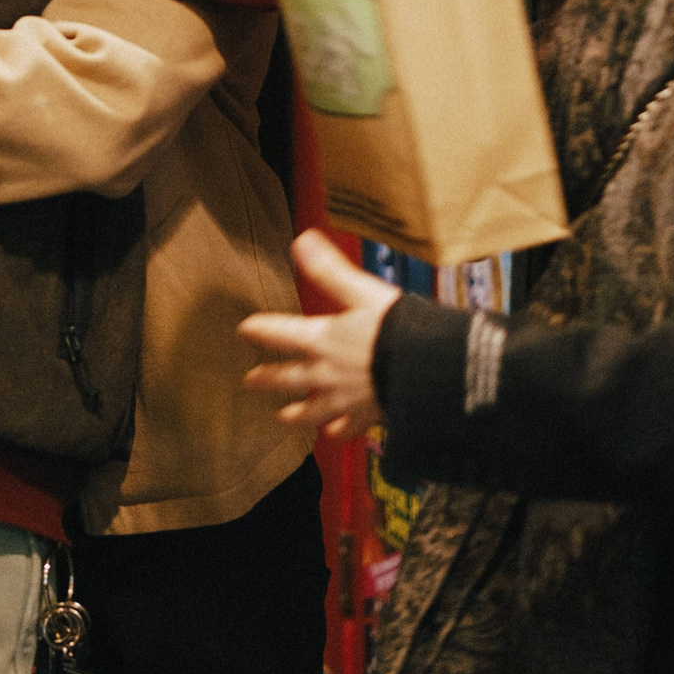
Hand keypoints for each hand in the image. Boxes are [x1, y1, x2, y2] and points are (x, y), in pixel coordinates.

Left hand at [238, 229, 402, 439]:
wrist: (428, 370)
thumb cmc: (398, 328)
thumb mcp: (362, 292)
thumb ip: (331, 270)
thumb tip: (302, 240)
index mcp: (322, 340)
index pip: (281, 333)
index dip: (260, 330)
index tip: (244, 330)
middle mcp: (327, 373)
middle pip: (289, 377)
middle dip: (269, 377)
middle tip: (250, 381)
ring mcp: (346, 399)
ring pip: (312, 411)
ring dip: (296, 414)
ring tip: (283, 418)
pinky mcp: (368, 416)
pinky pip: (348, 428)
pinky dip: (339, 431)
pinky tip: (335, 432)